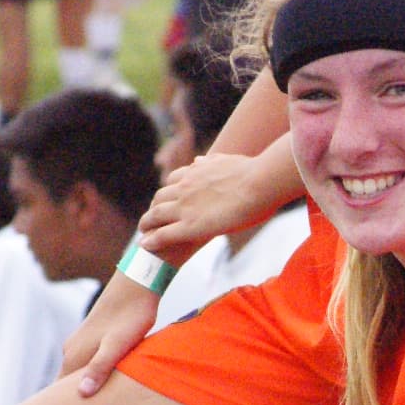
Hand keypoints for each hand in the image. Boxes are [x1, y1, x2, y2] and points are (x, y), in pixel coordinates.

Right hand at [60, 270, 159, 396]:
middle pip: (66, 384)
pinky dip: (93, 377)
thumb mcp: (117, 346)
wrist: (137, 284)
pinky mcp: (94, 337)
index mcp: (74, 356)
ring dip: (85, 390)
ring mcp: (81, 342)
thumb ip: (100, 368)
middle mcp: (72, 350)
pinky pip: (88, 364)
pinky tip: (106, 386)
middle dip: (73, 404)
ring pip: (78, 373)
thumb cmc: (130, 316)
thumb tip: (82, 393)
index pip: (58, 392)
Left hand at [139, 153, 273, 256]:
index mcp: (196, 172)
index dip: (169, 191)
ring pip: (156, 215)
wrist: (260, 182)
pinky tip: (146, 244)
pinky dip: (152, 240)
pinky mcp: (190, 225)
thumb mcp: (226, 160)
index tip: (168, 198)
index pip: (174, 180)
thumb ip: (211, 162)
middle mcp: (185, 187)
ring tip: (144, 232)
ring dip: (147, 223)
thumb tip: (200, 160)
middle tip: (153, 218)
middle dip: (155, 208)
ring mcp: (185, 207)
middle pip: (160, 197)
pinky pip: (164, 234)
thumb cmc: (253, 172)